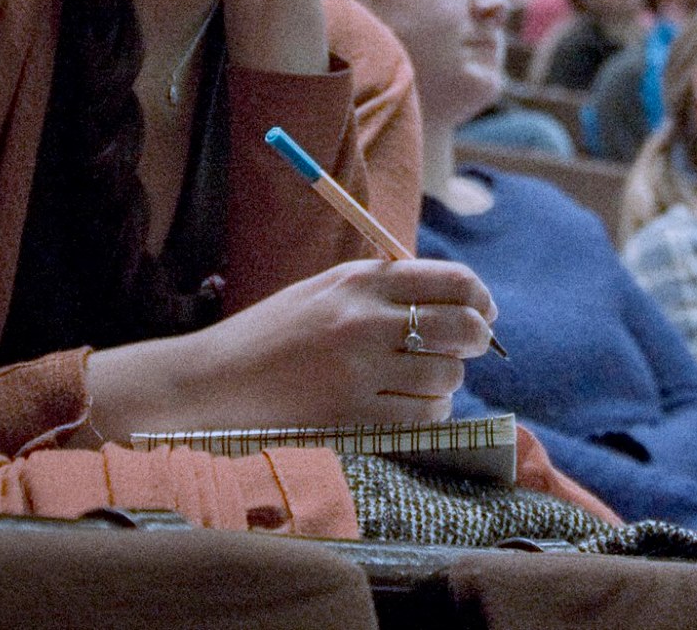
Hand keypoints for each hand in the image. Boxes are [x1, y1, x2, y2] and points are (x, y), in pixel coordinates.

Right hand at [80, 256, 493, 441]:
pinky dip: (428, 412)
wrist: (213, 381)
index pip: (453, 281)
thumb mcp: (327, 290)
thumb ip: (385, 289)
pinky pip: (424, 415)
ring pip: (447, 376)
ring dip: (446, 381)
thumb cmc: (275, 335)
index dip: (480, 299)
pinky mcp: (353, 416)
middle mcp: (365, 320)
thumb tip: (458, 301)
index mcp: (361, 280)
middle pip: (461, 328)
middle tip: (466, 349)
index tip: (483, 313)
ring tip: (421, 380)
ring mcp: (360, 370)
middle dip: (475, 340)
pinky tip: (408, 406)